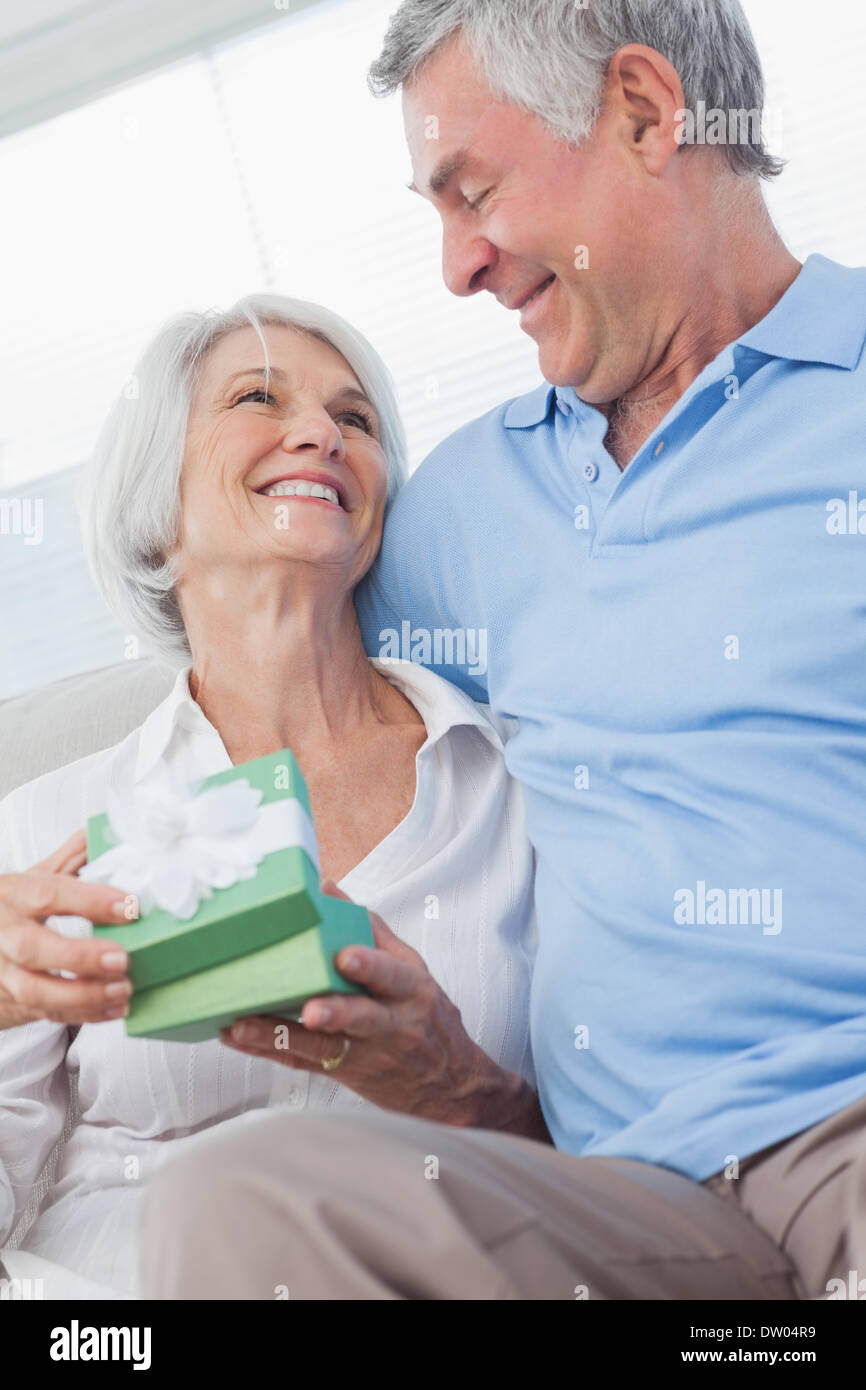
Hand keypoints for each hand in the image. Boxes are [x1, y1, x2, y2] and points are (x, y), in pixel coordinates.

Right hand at [0, 829, 135, 1029]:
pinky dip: (81, 1015)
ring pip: (34, 990)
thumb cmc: (10, 910)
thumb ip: (68, 860)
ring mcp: (1, 971)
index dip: (91, 900)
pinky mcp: (10, 1000)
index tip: (131, 907)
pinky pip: (44, 1014)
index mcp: (10, 894)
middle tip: (123, 959)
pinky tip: (112, 1009)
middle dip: (79, 956)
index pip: (49, 893)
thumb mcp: (30, 880)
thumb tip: (102, 833)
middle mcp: (1, 933)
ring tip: (122, 990)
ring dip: (82, 996)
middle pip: (32, 947)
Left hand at [221, 881, 549, 1137]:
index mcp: (411, 988)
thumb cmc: (424, 1015)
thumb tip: (327, 888)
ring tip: (242, 1025)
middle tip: (309, 1009)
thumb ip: (372, 929)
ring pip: (322, 1047)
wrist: (448, 1083)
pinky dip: (268, 1050)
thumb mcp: (412, 968)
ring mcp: (367, 1053)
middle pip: (362, 1018)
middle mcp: (392, 1022)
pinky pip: (302, 1062)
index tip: (345, 957)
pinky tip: (237, 1037)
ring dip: (279, 1035)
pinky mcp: (343, 1073)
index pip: (391, 975)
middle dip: (335, 1013)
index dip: (369, 966)